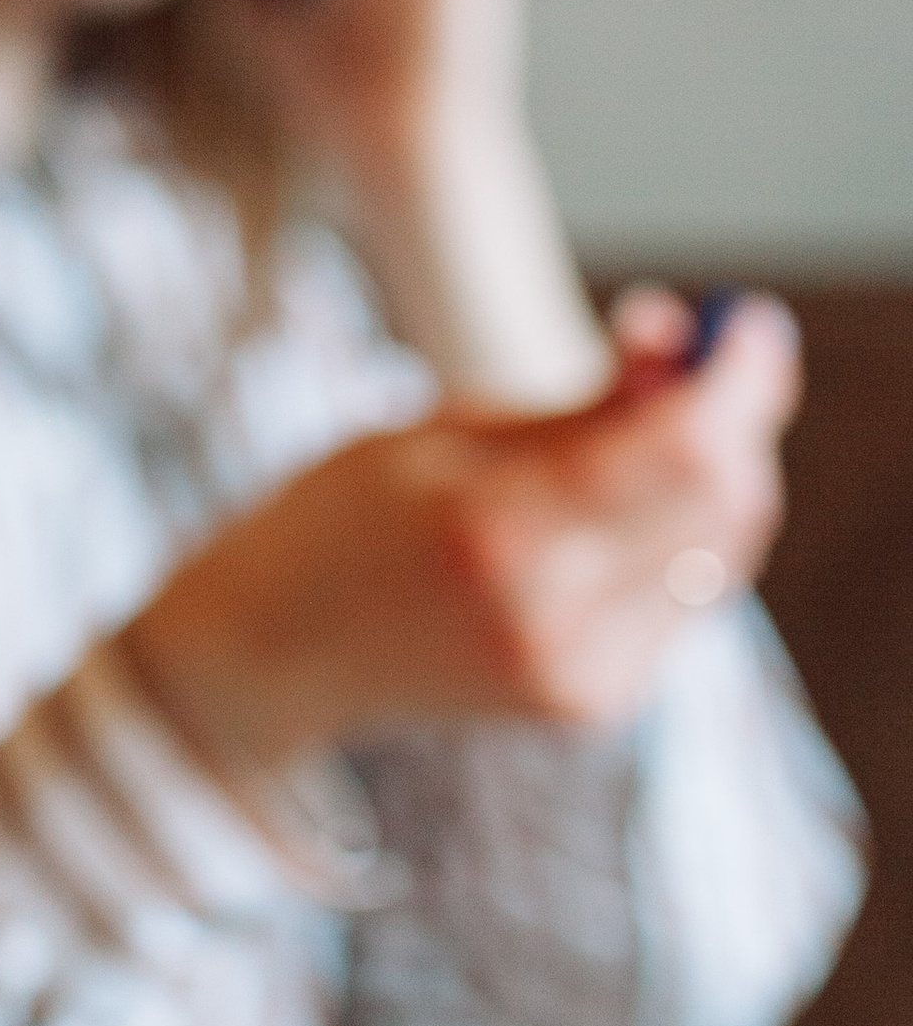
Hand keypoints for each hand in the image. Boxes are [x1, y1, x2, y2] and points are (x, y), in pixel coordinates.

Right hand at [118, 295, 798, 773]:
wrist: (279, 652)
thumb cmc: (346, 513)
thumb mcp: (447, 423)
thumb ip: (583, 399)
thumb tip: (694, 340)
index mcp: (494, 530)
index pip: (684, 450)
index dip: (738, 379)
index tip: (746, 323)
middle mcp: (548, 616)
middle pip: (722, 502)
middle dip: (733, 422)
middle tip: (703, 363)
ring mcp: (576, 674)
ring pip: (720, 550)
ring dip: (711, 476)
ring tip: (638, 431)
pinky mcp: (592, 702)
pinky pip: (687, 596)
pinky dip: (682, 536)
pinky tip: (621, 509)